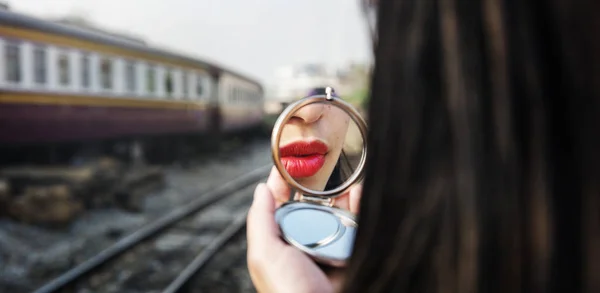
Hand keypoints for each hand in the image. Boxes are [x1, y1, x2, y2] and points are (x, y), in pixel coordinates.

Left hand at [246, 166, 361, 292]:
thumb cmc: (288, 292)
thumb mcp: (265, 256)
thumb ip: (260, 221)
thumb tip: (260, 189)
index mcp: (282, 244)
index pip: (283, 205)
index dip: (285, 181)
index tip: (292, 156)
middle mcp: (308, 244)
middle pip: (314, 205)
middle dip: (321, 183)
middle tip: (327, 159)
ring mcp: (332, 249)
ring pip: (339, 212)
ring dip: (344, 191)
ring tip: (348, 172)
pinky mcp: (355, 253)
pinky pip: (360, 225)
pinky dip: (363, 206)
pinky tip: (363, 191)